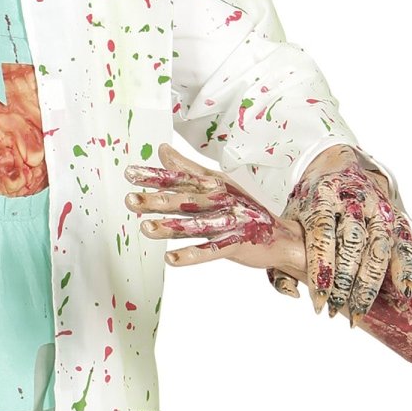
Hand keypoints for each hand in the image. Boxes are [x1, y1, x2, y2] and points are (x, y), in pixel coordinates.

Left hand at [124, 143, 304, 277]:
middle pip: (184, 201)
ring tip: (146, 229)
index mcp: (213, 185)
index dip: (155, 176)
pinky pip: (211, 251)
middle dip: (156, 200)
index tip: (129, 173)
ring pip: (195, 225)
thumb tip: (162, 150)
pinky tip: (171, 260)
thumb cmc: (243, 206)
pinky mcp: (236, 245)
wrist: (281, 236)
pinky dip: (192, 255)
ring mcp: (228, 223)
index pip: (179, 179)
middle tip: (131, 200)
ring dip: (170, 228)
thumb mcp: (217, 183)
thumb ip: (188, 169)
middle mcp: (219, 201)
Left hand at [282, 145, 411, 319]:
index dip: (321, 269)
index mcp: (320, 198)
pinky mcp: (396, 216)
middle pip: (352, 244)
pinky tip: (405, 291)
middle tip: (337, 310)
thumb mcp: (288, 222)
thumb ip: (281, 256)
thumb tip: (293, 293)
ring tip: (362, 309)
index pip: (322, 234)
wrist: (338, 170)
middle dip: (345, 282)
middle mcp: (351, 200)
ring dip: (372, 282)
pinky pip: (406, 244)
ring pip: (378, 247)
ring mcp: (377, 208)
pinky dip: (408, 268)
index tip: (319, 300)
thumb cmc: (309, 206)